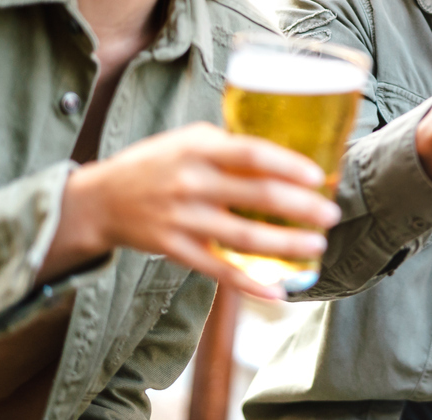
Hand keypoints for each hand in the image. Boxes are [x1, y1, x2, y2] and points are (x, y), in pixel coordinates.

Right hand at [42, 123, 342, 298]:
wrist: (100, 200)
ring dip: (285, 245)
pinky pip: (218, 270)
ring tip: (316, 245)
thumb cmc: (157, 163)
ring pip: (243, 236)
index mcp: (198, 149)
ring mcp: (182, 219)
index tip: (317, 176)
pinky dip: (249, 283)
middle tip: (331, 214)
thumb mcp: (190, 139)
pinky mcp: (175, 250)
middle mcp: (191, 183)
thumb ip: (231, 145)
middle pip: (255, 196)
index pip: (251, 153)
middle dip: (300, 208)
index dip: (287, 165)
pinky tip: (276, 291)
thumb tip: (288, 155)